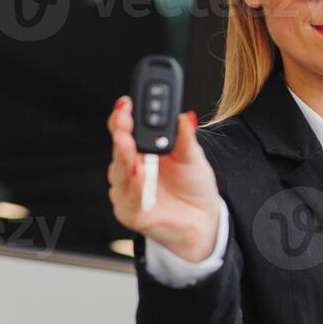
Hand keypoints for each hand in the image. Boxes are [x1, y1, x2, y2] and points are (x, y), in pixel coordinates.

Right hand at [107, 95, 220, 261]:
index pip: (124, 130)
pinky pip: (130, 198)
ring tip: (130, 146)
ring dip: (125, 158)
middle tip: (124, 122)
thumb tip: (185, 116)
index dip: (123, 116)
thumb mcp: (193, 158)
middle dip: (121, 134)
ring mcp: (127, 191)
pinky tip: (138, 172)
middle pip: (119, 148)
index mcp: (140, 152)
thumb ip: (186, 138)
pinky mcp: (130, 212)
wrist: (203, 220)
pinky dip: (135, 186)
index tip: (126, 103)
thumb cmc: (193, 187)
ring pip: (121, 172)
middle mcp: (129, 169)